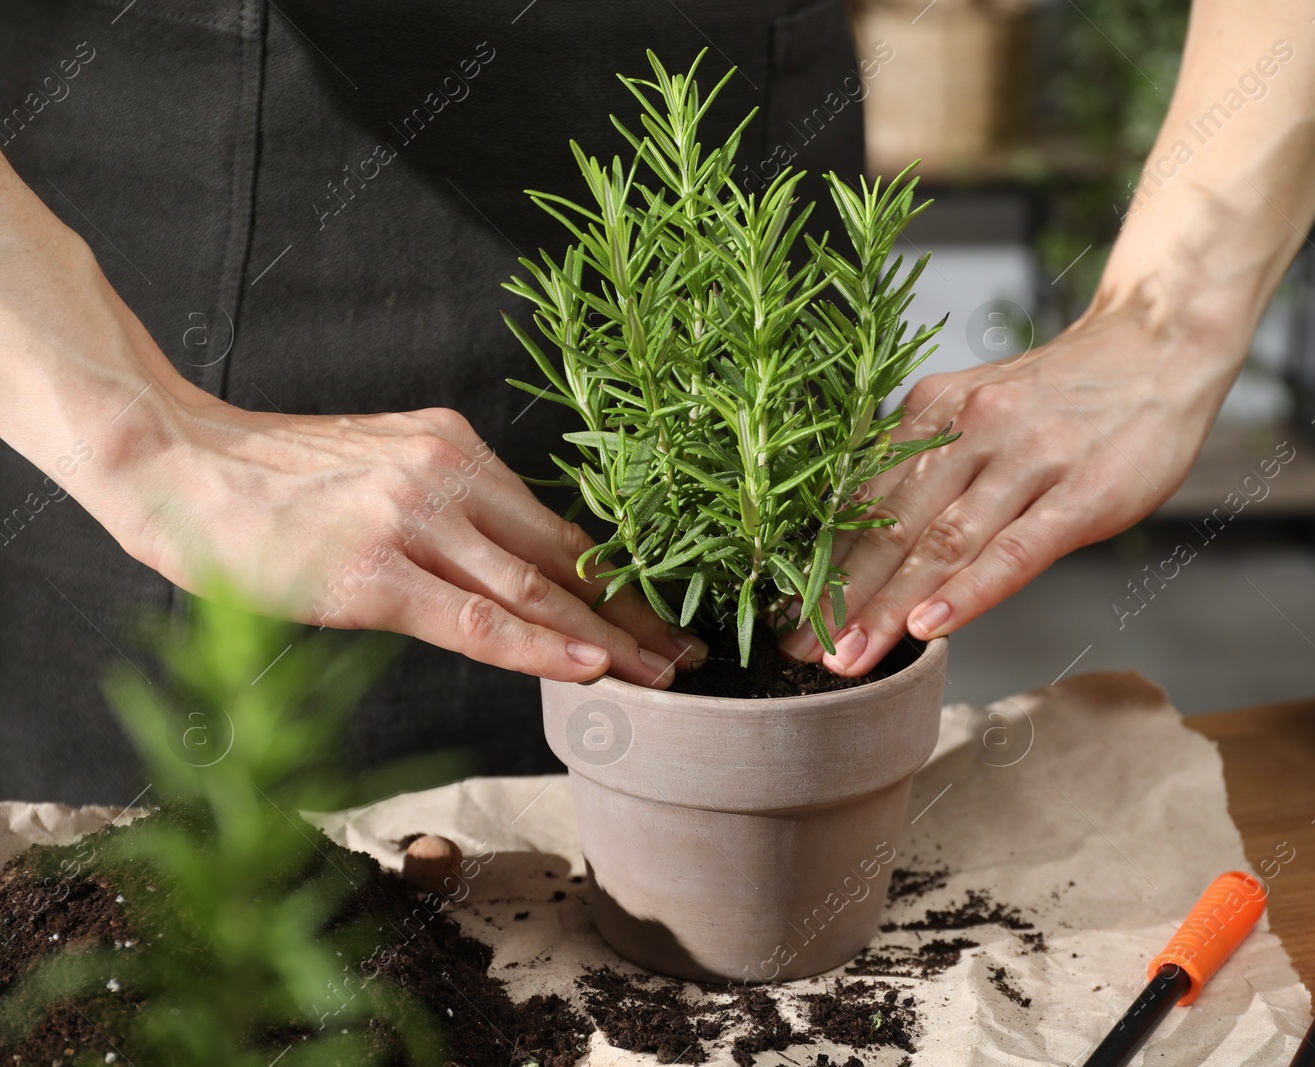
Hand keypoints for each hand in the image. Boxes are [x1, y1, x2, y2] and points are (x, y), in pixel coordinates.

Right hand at [106, 394, 705, 687]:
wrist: (172, 460)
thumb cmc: (270, 479)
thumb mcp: (379, 468)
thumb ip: (445, 507)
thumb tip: (508, 565)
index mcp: (454, 446)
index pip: (557, 525)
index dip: (619, 575)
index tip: (666, 611)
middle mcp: (447, 473)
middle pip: (564, 555)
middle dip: (635, 611)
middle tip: (692, 651)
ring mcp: (412, 520)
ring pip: (533, 589)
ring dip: (609, 636)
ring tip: (665, 674)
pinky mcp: (372, 570)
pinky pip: (473, 619)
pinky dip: (536, 644)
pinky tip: (586, 666)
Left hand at [778, 297, 1246, 674]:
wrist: (1160, 344)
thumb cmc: (1067, 395)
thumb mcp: (982, 408)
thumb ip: (933, 463)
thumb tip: (869, 534)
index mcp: (936, 409)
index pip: (864, 496)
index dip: (820, 558)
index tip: (784, 610)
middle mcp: (972, 428)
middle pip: (890, 525)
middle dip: (837, 594)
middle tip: (798, 648)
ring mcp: (1028, 460)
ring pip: (941, 542)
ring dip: (886, 606)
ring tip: (847, 656)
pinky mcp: (1081, 493)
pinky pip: (1014, 549)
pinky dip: (967, 591)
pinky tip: (929, 627)